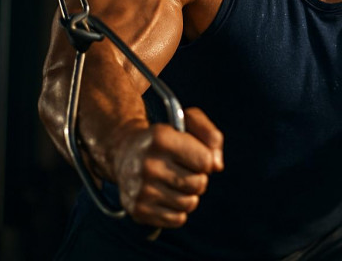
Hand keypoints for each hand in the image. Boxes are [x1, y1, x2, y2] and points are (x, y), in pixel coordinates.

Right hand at [110, 107, 223, 227]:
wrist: (124, 153)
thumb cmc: (164, 138)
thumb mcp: (188, 122)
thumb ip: (212, 136)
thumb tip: (217, 166)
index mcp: (161, 138)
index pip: (205, 161)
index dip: (204, 158)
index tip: (192, 154)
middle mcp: (148, 164)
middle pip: (199, 183)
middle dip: (198, 177)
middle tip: (183, 169)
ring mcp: (141, 189)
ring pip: (190, 203)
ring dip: (189, 194)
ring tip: (175, 182)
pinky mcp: (138, 210)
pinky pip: (178, 219)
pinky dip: (178, 210)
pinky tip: (167, 196)